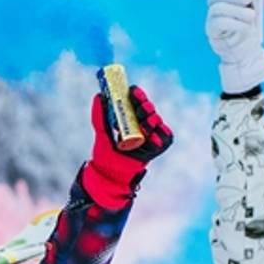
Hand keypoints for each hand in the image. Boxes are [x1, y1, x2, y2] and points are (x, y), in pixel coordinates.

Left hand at [81, 85, 172, 209]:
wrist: (110, 172)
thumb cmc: (106, 152)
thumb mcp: (101, 131)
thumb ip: (99, 115)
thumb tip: (98, 96)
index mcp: (131, 116)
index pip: (137, 101)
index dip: (137, 95)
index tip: (133, 91)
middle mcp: (143, 123)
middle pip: (149, 109)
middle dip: (146, 107)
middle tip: (140, 108)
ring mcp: (152, 135)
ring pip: (157, 121)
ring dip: (152, 120)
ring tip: (146, 124)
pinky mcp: (158, 147)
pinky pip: (165, 137)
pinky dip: (160, 135)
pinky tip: (153, 137)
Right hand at [206, 0, 263, 93]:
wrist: (248, 54)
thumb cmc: (251, 31)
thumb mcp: (256, 10)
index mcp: (223, 1)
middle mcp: (214, 9)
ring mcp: (211, 21)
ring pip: (217, 8)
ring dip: (236, 10)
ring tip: (251, 16)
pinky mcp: (212, 33)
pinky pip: (218, 22)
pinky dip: (234, 22)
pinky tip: (245, 27)